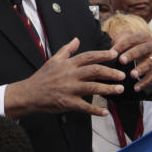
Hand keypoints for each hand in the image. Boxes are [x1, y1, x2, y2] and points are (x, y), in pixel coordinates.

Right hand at [4, 38, 126, 117]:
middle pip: (94, 71)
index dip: (103, 55)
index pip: (88, 56)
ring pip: (92, 87)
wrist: (29, 94)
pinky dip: (95, 110)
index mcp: (68, 64)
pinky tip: (105, 111)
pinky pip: (84, 107)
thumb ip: (67, 50)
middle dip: (110, 72)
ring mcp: (69, 89)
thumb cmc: (42, 77)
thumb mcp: (53, 60)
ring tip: (119, 89)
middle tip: (122, 75)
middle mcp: (70, 75)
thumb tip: (76, 39)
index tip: (115, 54)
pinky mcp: (67, 103)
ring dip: (108, 89)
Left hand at [109, 30, 151, 90]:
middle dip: (132, 55)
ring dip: (141, 69)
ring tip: (132, 75)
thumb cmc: (134, 46)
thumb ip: (119, 41)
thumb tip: (111, 52)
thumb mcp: (127, 39)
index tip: (111, 53)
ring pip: (150, 63)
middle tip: (121, 60)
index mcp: (144, 36)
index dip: (121, 45)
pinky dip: (145, 83)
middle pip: (142, 49)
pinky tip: (136, 88)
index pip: (132, 39)